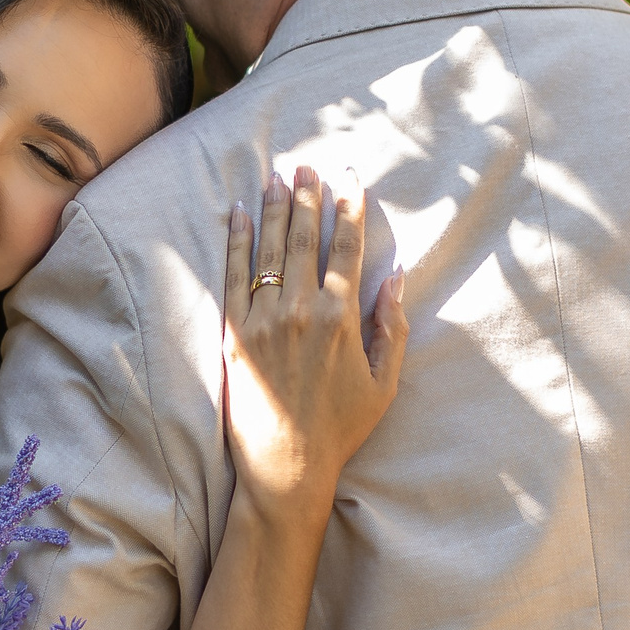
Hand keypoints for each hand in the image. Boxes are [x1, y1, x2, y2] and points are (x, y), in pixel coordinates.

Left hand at [220, 166, 407, 540]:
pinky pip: (233, 275)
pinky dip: (236, 240)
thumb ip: (392, 326)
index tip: (351, 177)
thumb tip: (395, 276)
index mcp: (340, 318)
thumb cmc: (341, 427)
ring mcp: (263, 319)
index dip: (350, 207)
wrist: (286, 466)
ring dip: (275, 208)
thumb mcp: (384, 382)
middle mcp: (299, 310)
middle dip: (308, 196)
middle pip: (305, 238)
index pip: (347, 248)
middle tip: (308, 164)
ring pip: (269, 249)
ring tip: (277, 176)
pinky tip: (239, 214)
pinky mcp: (233, 333)